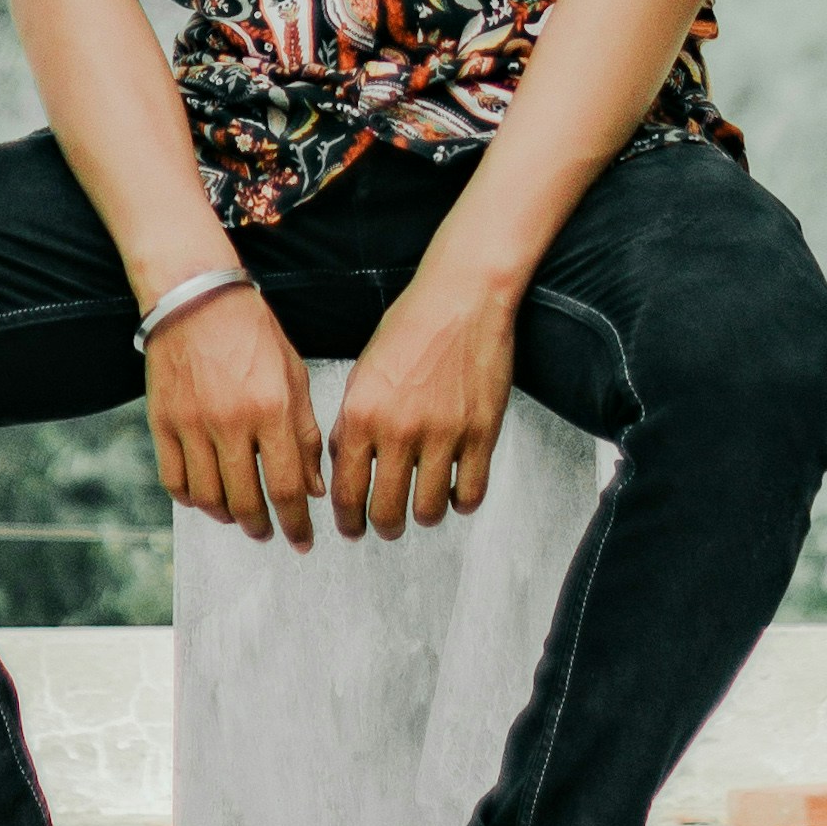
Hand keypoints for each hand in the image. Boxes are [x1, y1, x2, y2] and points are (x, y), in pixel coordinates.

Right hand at [146, 284, 325, 549]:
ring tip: (239, 517)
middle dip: (262, 527)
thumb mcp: (293, 375)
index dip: (296, 522)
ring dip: (227, 517)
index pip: (286, 487)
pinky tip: (205, 498)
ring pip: (207, 497)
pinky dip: (190, 498)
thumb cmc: (252, 332)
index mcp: (271, 409)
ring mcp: (191, 424)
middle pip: (245, 501)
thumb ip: (304, 433)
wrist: (196, 296)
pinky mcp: (162, 421)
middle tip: (269, 533)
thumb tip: (312, 486)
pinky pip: (174, 479)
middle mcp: (230, 423)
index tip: (302, 540)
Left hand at [329, 258, 517, 536]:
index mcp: (362, 414)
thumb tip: (344, 468)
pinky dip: (460, 501)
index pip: (347, 491)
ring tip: (421, 507)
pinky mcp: (482, 433)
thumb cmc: (410, 327)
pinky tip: (453, 490)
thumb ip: (350, 423)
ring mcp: (444, 434)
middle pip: (387, 512)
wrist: (462, 297)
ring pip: (429, 511)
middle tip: (386, 526)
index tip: (352, 528)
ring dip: (422, 516)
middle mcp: (400, 429)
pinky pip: (470, 493)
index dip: (347, 520)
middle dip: (383, 527)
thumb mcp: (363, 372)